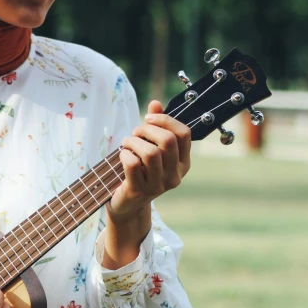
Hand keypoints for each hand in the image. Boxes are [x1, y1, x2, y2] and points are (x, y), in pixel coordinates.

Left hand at [106, 100, 191, 225]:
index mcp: (183, 163)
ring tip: (127, 143)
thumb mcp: (151, 148)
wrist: (127, 204)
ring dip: (134, 142)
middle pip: (167, 141)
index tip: (148, 119)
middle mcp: (175, 176)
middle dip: (147, 130)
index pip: (184, 134)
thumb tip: (155, 103)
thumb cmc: (140, 171)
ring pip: (151, 153)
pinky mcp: (139, 192)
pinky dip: (125, 155)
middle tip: (135, 132)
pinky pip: (132, 165)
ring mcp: (158, 186)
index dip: (165, 120)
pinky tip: (122, 155)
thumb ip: (156, 126)